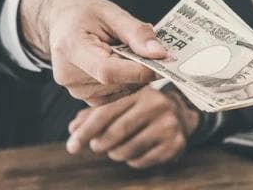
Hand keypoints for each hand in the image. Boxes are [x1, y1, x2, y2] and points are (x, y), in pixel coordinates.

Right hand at [20, 0, 166, 104]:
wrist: (58, 22)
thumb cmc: (81, 13)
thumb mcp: (110, 12)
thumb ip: (136, 32)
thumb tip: (160, 54)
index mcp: (70, 48)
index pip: (108, 71)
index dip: (138, 70)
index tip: (163, 60)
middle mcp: (69, 75)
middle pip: (118, 82)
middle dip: (143, 69)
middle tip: (157, 52)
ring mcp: (76, 90)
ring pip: (122, 90)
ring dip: (137, 75)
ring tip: (134, 52)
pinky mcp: (86, 97)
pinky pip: (118, 94)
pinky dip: (129, 80)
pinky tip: (125, 63)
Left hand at [66, 86, 199, 168]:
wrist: (180, 115)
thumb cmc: (141, 110)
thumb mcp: (121, 105)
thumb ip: (95, 115)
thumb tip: (73, 129)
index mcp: (139, 92)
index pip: (106, 113)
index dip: (85, 132)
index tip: (71, 146)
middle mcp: (157, 105)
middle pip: (116, 133)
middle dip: (99, 144)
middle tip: (95, 146)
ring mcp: (168, 125)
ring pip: (128, 149)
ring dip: (115, 153)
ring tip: (116, 148)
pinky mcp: (175, 144)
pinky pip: (141, 161)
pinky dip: (132, 160)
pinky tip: (134, 153)